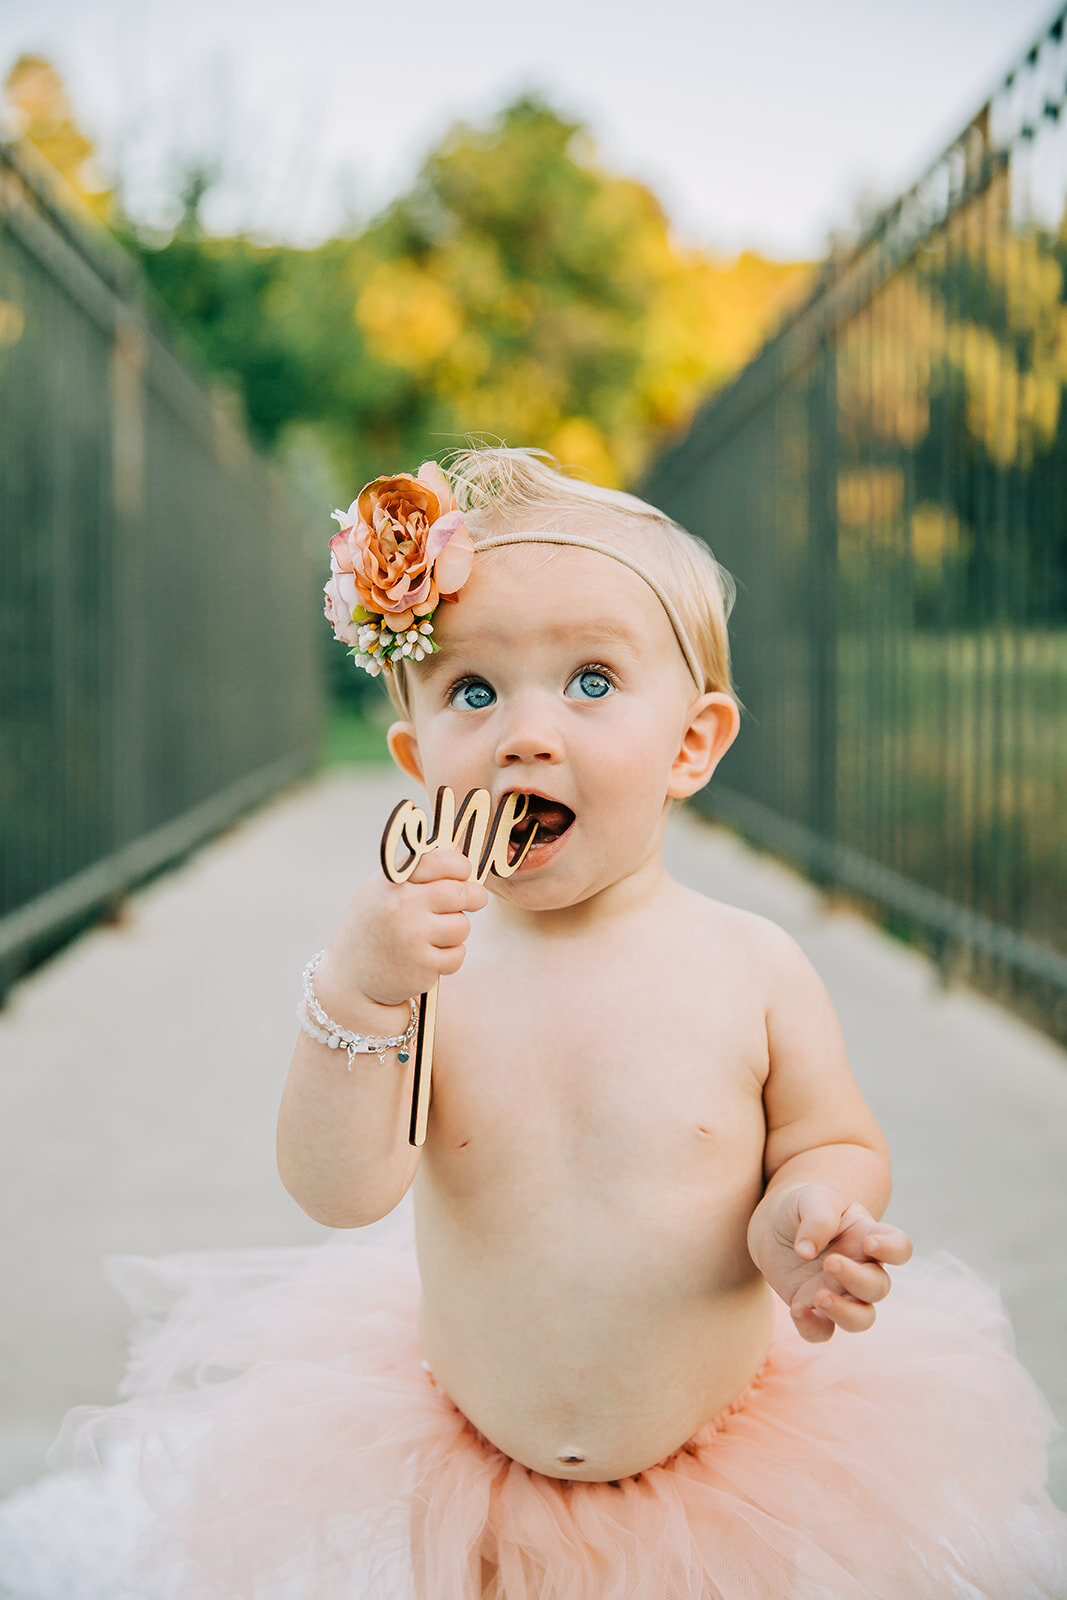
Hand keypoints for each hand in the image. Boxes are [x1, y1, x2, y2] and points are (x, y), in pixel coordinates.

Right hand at [318, 848, 488, 1016]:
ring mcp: (413, 938)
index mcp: (392, 884)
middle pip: (460, 893)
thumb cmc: (372, 929)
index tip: (465, 873)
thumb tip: (460, 858)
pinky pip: (457, 955)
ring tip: (434, 935)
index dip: (460, 865)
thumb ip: (415, 875)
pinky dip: (449, 958)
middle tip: (475, 899)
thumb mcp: (381, 892)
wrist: (349, 977)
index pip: (439, 860)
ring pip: (462, 926)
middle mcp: (402, 907)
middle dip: (475, 896)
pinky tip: (428, 957)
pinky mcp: (422, 967)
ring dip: (456, 932)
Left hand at [749, 1183, 912, 1342]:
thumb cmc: (803, 1206)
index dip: (893, 1250)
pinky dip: (812, 1327)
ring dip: (845, 1313)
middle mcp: (861, 1269)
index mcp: (868, 1236)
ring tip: (819, 1297)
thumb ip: (817, 1219)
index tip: (869, 1244)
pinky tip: (797, 1309)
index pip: (900, 1247)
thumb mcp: (811, 1199)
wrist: (774, 1223)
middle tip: (830, 1262)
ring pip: (862, 1319)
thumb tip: (806, 1251)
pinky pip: (822, 1331)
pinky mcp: (814, 1308)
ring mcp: (840, 1292)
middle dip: (857, 1279)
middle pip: (879, 1287)